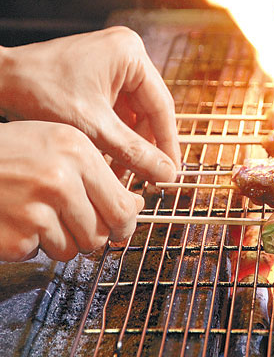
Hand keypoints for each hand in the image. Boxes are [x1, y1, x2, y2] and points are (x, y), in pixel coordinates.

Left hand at [0, 26, 179, 182]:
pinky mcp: (102, 75)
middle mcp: (127, 54)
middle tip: (147, 176)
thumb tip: (165, 172)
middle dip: (145, 146)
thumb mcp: (93, 127)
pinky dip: (115, 135)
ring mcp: (114, 64)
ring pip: (134, 114)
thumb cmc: (36, 90)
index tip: (171, 170)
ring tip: (122, 172)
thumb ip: (133, 152)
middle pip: (149, 111)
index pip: (162, 106)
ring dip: (129, 144)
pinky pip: (119, 111)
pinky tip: (109, 157)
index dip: (168, 143)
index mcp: (130, 54)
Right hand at [0, 121, 143, 261]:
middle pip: (102, 234)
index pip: (123, 206)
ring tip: (36, 214)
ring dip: (59, 241)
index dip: (125, 224)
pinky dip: (29, 245)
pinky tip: (14, 220)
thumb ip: (99, 175)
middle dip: (92, 237)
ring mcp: (37, 209)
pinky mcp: (16, 236)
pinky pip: (39, 254)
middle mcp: (61, 178)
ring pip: (74, 249)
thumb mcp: (58, 146)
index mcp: (77, 151)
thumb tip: (134, 207)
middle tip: (75, 226)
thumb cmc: (7, 154)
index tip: (121, 227)